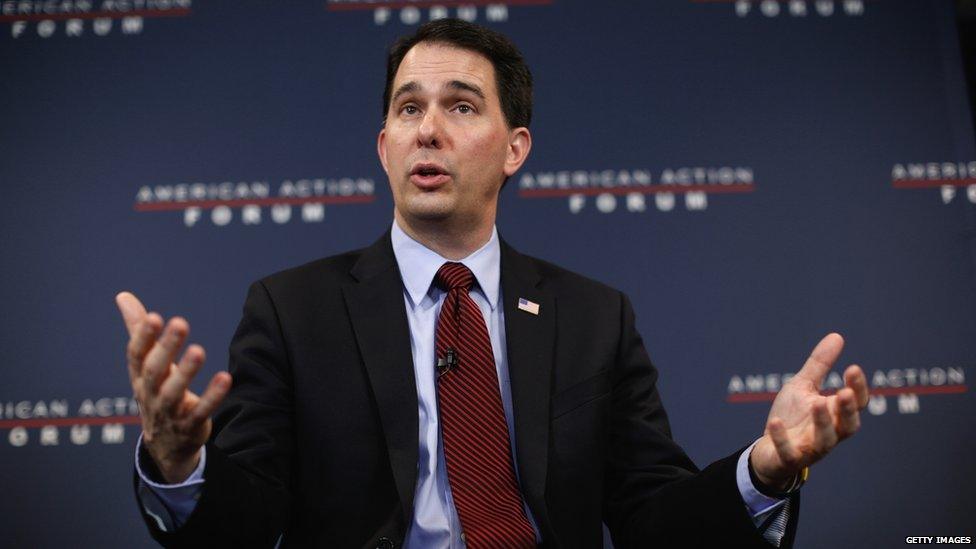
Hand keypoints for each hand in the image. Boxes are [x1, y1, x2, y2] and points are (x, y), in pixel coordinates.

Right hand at [116, 291, 231, 482]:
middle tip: (180, 323)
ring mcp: (169, 412)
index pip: (137, 355)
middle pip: (155, 370)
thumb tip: (123, 296)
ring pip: (174, 393)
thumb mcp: (145, 363)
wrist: (165, 445)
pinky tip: (226, 378)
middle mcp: (151, 393)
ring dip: (186, 372)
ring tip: (199, 350)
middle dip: (166, 348)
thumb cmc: (155, 392)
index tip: (154, 317)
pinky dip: (212, 397)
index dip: (143, 337)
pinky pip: (201, 412)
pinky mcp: (190, 425)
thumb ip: (138, 329)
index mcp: (140, 376)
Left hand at [749, 333, 868, 489]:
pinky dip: (782, 439)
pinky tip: (776, 423)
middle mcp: (828, 433)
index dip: (857, 388)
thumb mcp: (803, 386)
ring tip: (817, 404)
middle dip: (847, 410)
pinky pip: (789, 453)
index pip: (855, 403)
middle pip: (848, 426)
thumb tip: (837, 336)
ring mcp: (809, 448)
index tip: (852, 368)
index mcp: (834, 414)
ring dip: (822, 423)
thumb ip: (820, 365)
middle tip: (844, 392)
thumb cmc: (792, 416)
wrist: (769, 449)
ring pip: (824, 442)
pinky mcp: (789, 459)